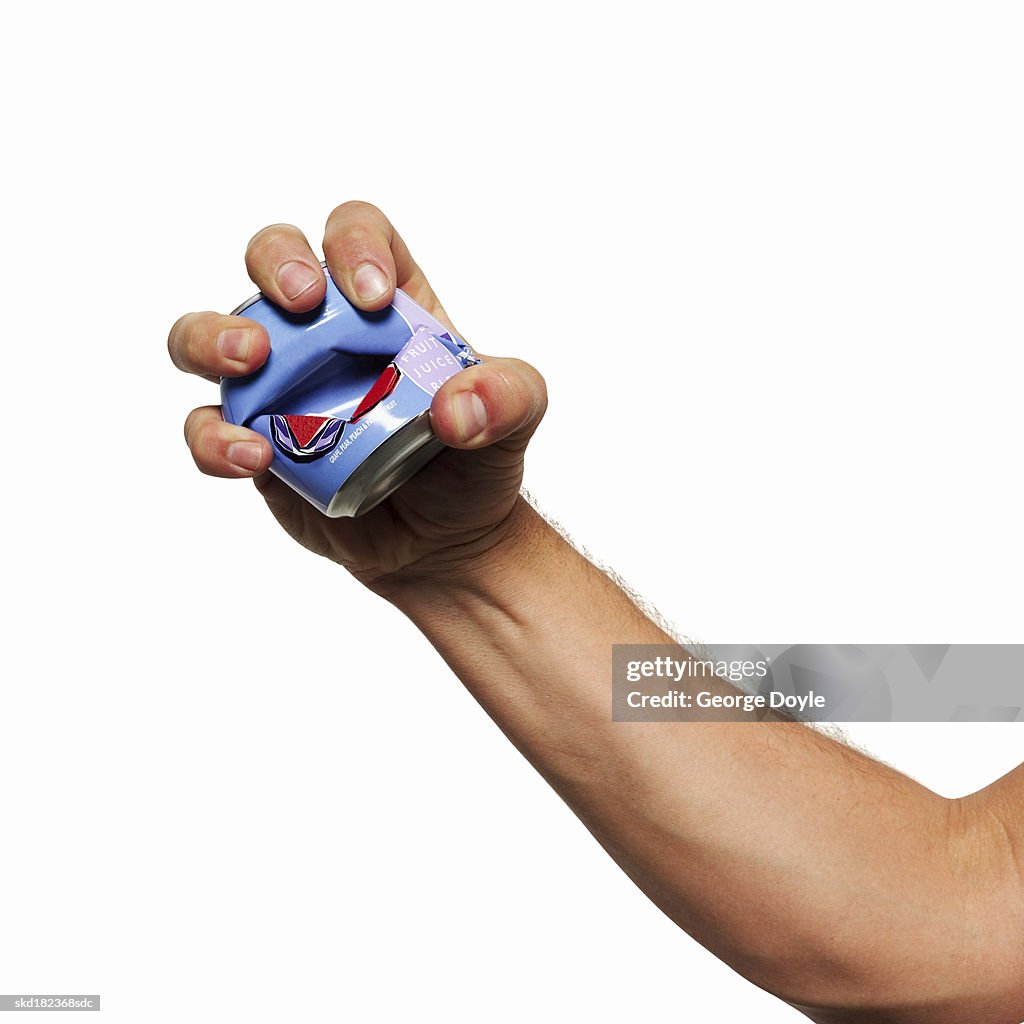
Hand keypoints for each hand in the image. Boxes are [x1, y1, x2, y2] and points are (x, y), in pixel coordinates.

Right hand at [168, 201, 546, 590]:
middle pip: (271, 255)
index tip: (374, 297)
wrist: (444, 540)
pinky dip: (215, 438)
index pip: (357, 232)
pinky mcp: (251, 439)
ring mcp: (277, 383)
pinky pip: (206, 427)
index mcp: (385, 302)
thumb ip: (508, 397)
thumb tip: (455, 411)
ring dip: (212, 335)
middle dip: (275, 261)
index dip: (354, 244)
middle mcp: (321, 330)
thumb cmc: (474, 461)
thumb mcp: (517, 417)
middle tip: (302, 302)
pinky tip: (255, 456)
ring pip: (206, 333)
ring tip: (249, 361)